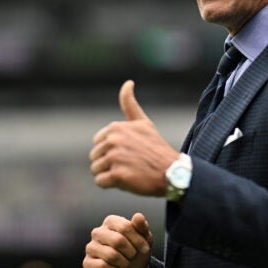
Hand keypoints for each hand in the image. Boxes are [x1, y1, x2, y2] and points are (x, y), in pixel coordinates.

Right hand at [83, 213, 152, 267]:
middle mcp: (98, 232)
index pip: (125, 227)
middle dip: (131, 252)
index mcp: (110, 221)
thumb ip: (141, 226)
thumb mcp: (144, 238)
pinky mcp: (87, 262)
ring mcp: (91, 247)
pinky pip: (103, 266)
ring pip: (111, 255)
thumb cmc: (136, 250)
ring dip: (124, 263)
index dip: (138, 240)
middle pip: (118, 241)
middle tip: (133, 256)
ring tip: (125, 263)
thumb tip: (138, 216)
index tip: (145, 248)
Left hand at [90, 80, 179, 195]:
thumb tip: (128, 82)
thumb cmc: (156, 148)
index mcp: (115, 127)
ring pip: (96, 170)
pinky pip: (100, 182)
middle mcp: (113, 140)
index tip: (129, 152)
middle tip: (130, 164)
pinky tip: (126, 180)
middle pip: (95, 157)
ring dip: (109, 174)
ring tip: (128, 172)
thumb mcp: (143, 123)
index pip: (98, 143)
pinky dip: (111, 184)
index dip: (111, 151)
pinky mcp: (117, 175)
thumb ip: (130, 104)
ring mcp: (115, 157)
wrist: (172, 172)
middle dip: (109, 163)